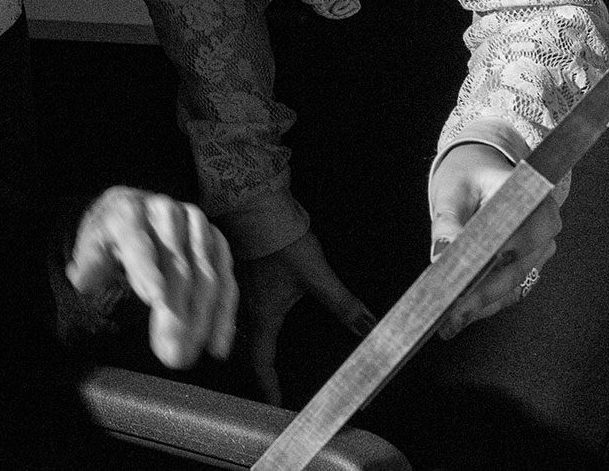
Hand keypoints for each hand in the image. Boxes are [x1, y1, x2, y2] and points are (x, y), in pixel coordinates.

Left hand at [67, 186, 237, 369]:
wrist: (135, 211)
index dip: (147, 271)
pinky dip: (224, 317)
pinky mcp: (218, 242)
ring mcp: (197, 225)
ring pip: (207, 276)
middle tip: (170, 354)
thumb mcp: (91, 245)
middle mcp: (167, 212)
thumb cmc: (111, 235)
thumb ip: (88, 264)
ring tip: (186, 357)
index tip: (155, 300)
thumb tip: (83, 281)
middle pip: (179, 266)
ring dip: (200, 322)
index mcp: (129, 210)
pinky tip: (216, 347)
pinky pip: (227, 282)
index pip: (138, 242)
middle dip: (176, 314)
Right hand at [234, 231, 375, 404]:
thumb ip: (343, 304)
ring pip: (241, 326)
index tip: (274, 402)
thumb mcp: (318, 276)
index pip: (261, 362)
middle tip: (270, 381)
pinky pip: (241, 306)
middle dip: (258, 367)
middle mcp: (246, 307)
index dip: (267, 385)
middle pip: (246, 347)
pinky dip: (249, 318)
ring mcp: (240, 289)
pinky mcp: (242, 273)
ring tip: (267, 351)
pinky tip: (263, 311)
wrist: (257, 207)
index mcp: (263, 315)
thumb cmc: (282, 241)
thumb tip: (368, 326)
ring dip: (251, 342)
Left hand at [427, 142, 560, 339]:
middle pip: (517, 269)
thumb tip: (443, 253)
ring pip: (513, 287)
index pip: (524, 236)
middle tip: (450, 313)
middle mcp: (545, 230)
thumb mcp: (453, 191)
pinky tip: (458, 316)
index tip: (471, 280)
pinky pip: (508, 291)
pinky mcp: (525, 267)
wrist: (482, 173)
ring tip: (448, 322)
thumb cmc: (469, 176)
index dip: (499, 261)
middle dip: (482, 295)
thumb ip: (448, 220)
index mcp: (535, 201)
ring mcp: (538, 252)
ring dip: (482, 307)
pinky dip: (484, 305)